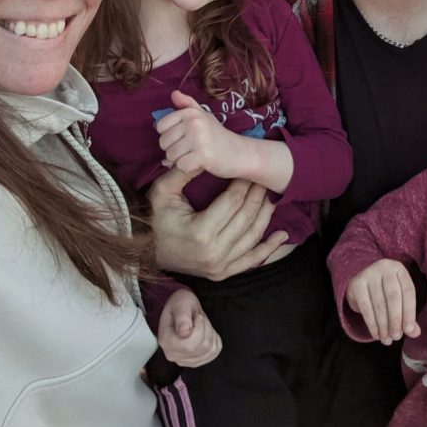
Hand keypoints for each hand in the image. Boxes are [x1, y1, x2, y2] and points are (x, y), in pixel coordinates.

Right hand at [148, 166, 288, 279]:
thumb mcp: (162, 191)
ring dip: (266, 215)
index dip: (244, 183)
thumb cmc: (154, 218)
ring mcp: (220, 267)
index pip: (233, 202)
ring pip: (253, 237)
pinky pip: (251, 261)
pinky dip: (269, 248)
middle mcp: (214, 253)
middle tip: (265, 178)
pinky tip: (282, 236)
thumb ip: (184, 171)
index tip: (248, 169)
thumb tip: (205, 152)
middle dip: (258, 195)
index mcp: (201, 232)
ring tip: (274, 196)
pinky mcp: (222, 274)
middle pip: (246, 217)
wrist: (144, 251)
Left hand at [156, 90, 242, 177]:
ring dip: (180, 160)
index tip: (183, 137)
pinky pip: (181, 166)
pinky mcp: (203, 156)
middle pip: (163, 143)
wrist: (240, 152)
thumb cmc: (218, 135)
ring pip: (170, 156)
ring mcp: (198, 139)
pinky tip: (198, 163)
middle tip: (190, 149)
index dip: (169, 135)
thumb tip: (173, 93)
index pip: (160, 126)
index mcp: (190, 112)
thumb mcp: (204, 115)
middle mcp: (194, 122)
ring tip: (194, 155)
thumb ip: (187, 104)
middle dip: (173, 150)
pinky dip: (187, 168)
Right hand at [157, 289, 221, 367]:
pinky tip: (205, 332)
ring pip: (209, 351)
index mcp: (166, 341)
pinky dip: (214, 340)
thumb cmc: (180, 304)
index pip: (189, 345)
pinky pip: (213, 353)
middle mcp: (172, 355)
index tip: (196, 316)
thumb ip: (182, 317)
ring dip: (210, 333)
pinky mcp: (194, 362)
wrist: (181, 310)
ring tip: (201, 324)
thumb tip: (184, 333)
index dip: (199, 327)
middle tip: (199, 318)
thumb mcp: (181, 303)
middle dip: (206, 328)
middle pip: (202, 347)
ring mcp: (183, 360)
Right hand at [345, 259, 419, 344]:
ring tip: (387, 339)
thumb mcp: (400, 298)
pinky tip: (376, 335)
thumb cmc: (385, 291)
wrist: (362, 281)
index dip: (409, 312)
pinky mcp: (357, 284)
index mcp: (399, 269)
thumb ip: (408, 315)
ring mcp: (368, 274)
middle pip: (393, 296)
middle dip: (396, 320)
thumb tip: (415, 332)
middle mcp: (384, 267)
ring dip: (384, 325)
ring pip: (379, 304)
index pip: (408, 291)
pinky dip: (372, 324)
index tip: (409, 330)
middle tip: (396, 337)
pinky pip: (366, 307)